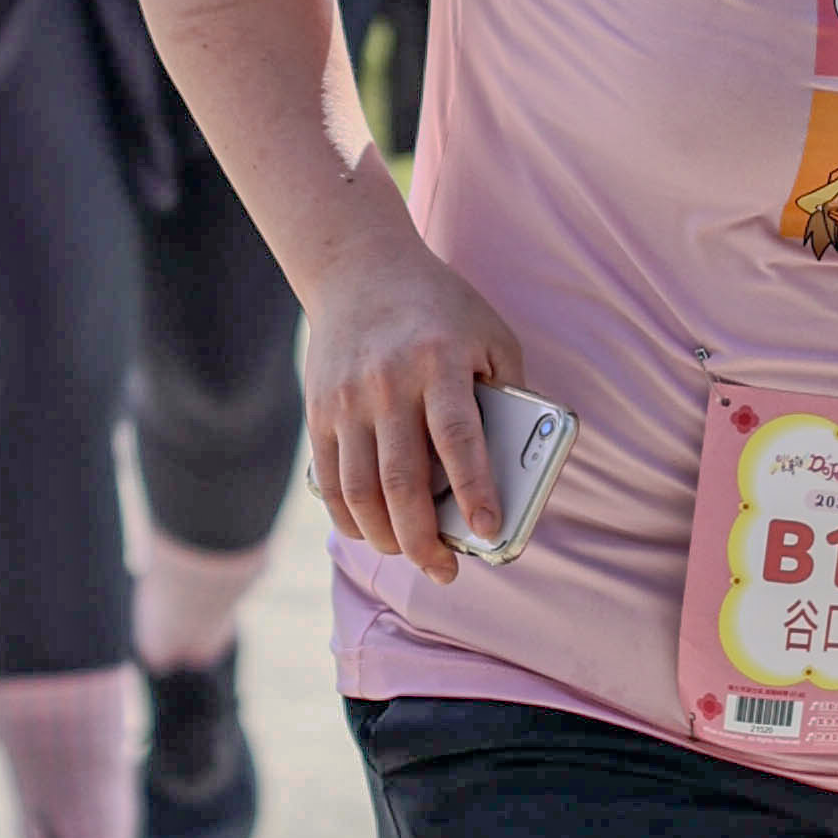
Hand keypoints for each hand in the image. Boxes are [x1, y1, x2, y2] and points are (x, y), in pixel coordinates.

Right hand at [303, 237, 526, 581]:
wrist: (359, 267)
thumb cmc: (440, 307)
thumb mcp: (490, 334)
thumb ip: (506, 392)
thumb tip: (518, 464)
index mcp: (439, 363)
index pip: (458, 440)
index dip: (474, 491)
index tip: (489, 530)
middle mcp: (388, 384)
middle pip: (402, 481)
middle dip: (424, 540)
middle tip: (445, 571)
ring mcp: (347, 400)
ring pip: (360, 491)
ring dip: (385, 538)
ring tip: (410, 555)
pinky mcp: (319, 411)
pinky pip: (331, 481)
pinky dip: (349, 518)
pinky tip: (371, 533)